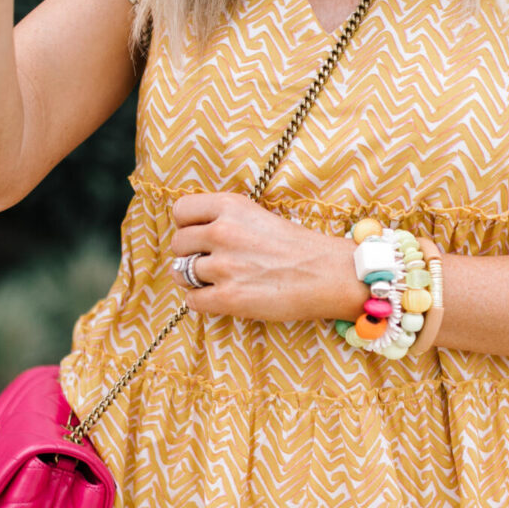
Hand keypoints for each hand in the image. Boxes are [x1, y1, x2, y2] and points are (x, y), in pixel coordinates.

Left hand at [168, 192, 360, 322]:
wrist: (330, 275)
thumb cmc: (299, 246)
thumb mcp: (258, 215)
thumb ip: (225, 219)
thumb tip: (192, 235)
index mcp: (230, 206)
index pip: (181, 211)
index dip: (186, 225)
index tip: (197, 235)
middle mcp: (222, 232)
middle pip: (178, 244)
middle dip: (190, 254)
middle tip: (210, 261)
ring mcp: (224, 267)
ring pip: (182, 273)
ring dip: (195, 279)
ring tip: (218, 280)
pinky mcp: (228, 298)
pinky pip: (191, 301)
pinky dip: (201, 301)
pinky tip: (219, 297)